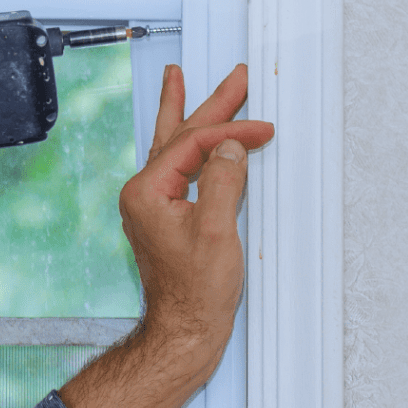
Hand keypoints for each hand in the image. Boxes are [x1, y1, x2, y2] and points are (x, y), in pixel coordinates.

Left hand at [121, 62, 273, 371]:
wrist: (184, 330)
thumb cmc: (196, 292)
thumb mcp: (217, 232)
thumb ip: (223, 181)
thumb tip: (232, 146)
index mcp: (147, 192)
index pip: (192, 144)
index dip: (231, 132)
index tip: (264, 129)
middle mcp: (143, 192)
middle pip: (180, 135)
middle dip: (209, 105)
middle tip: (234, 76)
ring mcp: (152, 203)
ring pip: (175, 146)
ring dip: (187, 113)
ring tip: (178, 80)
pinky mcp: (164, 214)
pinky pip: (177, 166)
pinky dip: (189, 145)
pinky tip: (188, 135)